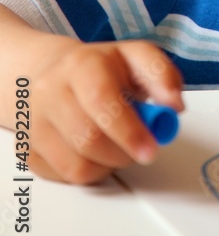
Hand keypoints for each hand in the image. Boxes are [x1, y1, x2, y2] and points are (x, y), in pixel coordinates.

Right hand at [27, 38, 182, 183]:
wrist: (53, 71)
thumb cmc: (101, 68)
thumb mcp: (136, 57)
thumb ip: (162, 76)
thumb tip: (174, 106)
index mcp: (82, 63)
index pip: (102, 100)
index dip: (129, 130)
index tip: (151, 149)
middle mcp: (52, 90)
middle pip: (88, 139)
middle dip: (124, 152)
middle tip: (141, 150)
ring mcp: (34, 122)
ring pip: (76, 165)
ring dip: (108, 165)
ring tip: (117, 147)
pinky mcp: (27, 148)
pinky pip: (63, 177)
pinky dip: (88, 172)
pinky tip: (95, 153)